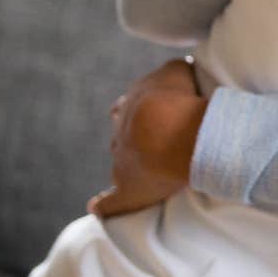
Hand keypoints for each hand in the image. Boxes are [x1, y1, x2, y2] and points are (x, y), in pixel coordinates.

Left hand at [87, 58, 207, 218]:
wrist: (167, 132)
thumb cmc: (177, 101)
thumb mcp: (178, 72)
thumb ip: (174, 72)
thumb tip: (180, 68)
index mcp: (132, 106)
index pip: (128, 107)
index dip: (139, 110)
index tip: (149, 113)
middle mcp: (122, 133)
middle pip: (121, 134)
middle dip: (132, 136)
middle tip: (150, 141)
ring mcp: (122, 162)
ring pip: (119, 162)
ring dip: (128, 165)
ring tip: (145, 171)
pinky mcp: (128, 191)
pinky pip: (112, 202)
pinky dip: (105, 205)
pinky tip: (97, 207)